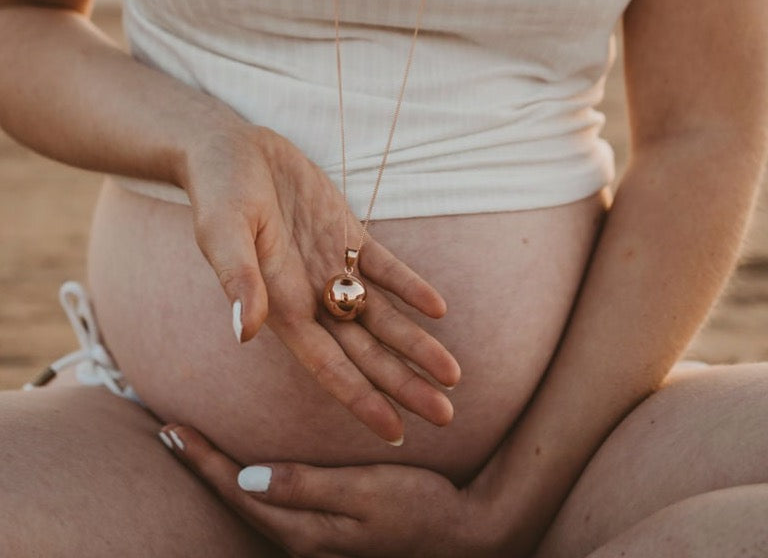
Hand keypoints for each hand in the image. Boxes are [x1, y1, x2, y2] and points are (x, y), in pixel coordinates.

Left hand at [159, 425, 504, 557]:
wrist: (463, 535)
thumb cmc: (420, 507)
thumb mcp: (367, 494)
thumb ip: (308, 486)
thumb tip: (246, 479)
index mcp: (304, 530)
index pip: (237, 492)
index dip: (202, 461)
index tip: (170, 430)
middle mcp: (301, 539)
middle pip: (236, 501)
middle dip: (201, 467)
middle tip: (170, 433)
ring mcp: (314, 539)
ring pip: (252, 505)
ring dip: (220, 476)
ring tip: (197, 448)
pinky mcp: (328, 531)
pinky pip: (275, 505)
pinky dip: (250, 482)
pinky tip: (249, 467)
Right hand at [181, 122, 459, 442]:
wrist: (232, 150)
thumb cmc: (218, 191)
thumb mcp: (222, 231)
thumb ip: (237, 278)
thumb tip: (244, 331)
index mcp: (280, 306)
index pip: (327, 364)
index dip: (360, 398)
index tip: (394, 432)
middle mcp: (311, 296)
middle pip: (365, 351)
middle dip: (403, 383)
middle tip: (446, 416)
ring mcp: (331, 266)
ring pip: (381, 316)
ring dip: (416, 344)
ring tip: (453, 374)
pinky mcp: (346, 235)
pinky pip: (383, 268)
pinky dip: (409, 287)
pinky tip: (438, 308)